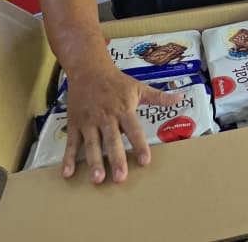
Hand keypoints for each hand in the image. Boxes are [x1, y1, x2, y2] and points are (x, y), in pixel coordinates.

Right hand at [62, 63, 182, 183]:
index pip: (134, 129)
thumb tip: (180, 97)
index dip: (140, 145)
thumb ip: (159, 97)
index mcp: (123, 109)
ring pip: (91, 144)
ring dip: (94, 162)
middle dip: (116, 159)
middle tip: (120, 178)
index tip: (145, 161)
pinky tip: (67, 173)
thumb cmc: (116, 81)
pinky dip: (68, 158)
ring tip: (97, 179)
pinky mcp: (74, 124)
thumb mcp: (138, 87)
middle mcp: (106, 117)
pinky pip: (71, 143)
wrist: (88, 70)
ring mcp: (89, 122)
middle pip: (112, 140)